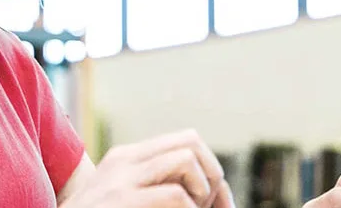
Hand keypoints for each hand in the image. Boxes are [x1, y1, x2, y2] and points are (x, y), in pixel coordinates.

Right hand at [62, 129, 234, 207]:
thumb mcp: (124, 198)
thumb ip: (156, 187)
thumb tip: (218, 191)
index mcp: (126, 158)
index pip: (185, 140)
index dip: (207, 165)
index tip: (208, 197)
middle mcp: (125, 161)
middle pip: (191, 142)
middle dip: (210, 172)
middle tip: (205, 203)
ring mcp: (122, 180)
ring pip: (187, 161)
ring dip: (202, 191)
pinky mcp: (124, 202)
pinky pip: (177, 195)